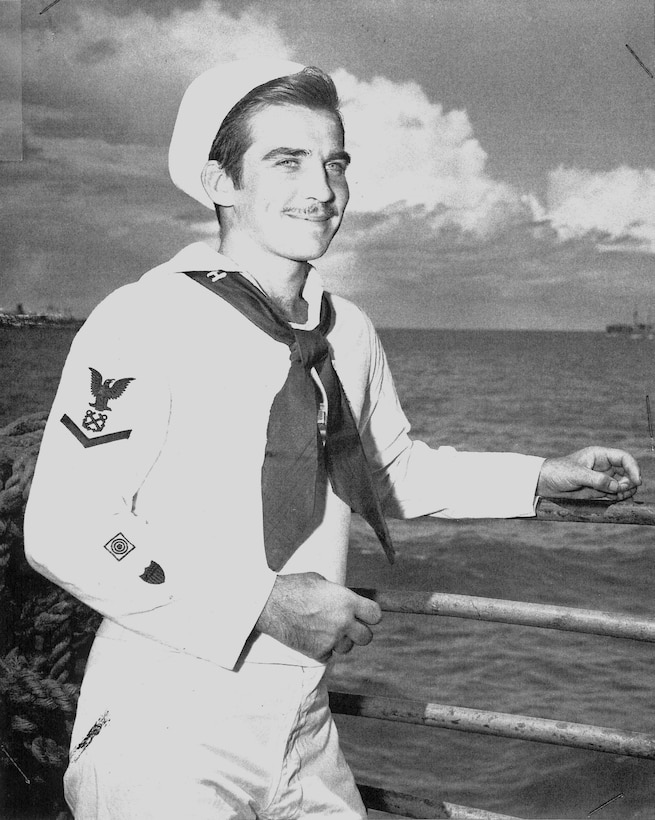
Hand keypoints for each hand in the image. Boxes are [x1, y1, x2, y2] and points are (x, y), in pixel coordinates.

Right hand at [255, 572, 381, 661]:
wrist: (271, 604)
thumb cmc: (294, 587)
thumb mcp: (321, 582)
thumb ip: (337, 594)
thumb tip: (343, 600)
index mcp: (347, 602)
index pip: (375, 615)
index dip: (371, 614)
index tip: (365, 614)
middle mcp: (343, 622)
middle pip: (367, 637)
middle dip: (359, 632)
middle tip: (348, 626)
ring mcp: (331, 639)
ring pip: (347, 648)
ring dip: (340, 641)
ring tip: (325, 629)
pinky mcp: (317, 652)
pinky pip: (329, 655)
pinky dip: (323, 648)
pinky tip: (312, 636)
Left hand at [536, 447, 640, 500]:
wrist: (544, 482)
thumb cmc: (558, 471)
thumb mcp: (576, 474)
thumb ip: (597, 480)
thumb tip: (616, 486)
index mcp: (600, 455)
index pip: (624, 458)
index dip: (633, 468)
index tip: (637, 481)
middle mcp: (604, 466)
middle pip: (627, 473)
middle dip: (629, 482)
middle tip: (621, 491)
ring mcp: (602, 478)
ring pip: (623, 484)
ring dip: (625, 491)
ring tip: (617, 496)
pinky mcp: (598, 490)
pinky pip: (615, 494)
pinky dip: (618, 497)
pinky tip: (614, 499)